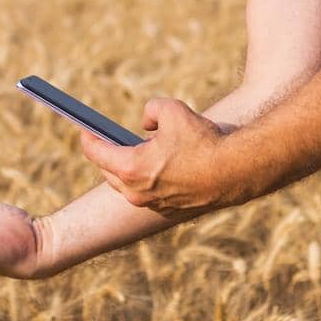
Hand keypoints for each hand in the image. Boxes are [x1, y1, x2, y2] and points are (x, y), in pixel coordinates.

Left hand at [78, 98, 258, 218]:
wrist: (234, 171)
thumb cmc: (202, 140)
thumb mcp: (171, 109)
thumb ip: (151, 110)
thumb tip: (147, 125)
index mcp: (130, 168)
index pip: (96, 152)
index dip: (88, 138)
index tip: (85, 129)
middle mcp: (137, 192)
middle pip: (109, 172)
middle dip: (110, 154)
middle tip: (113, 139)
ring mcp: (153, 205)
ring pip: (130, 185)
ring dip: (132, 168)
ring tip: (144, 151)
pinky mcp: (170, 211)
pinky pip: (151, 194)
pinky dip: (151, 180)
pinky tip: (164, 167)